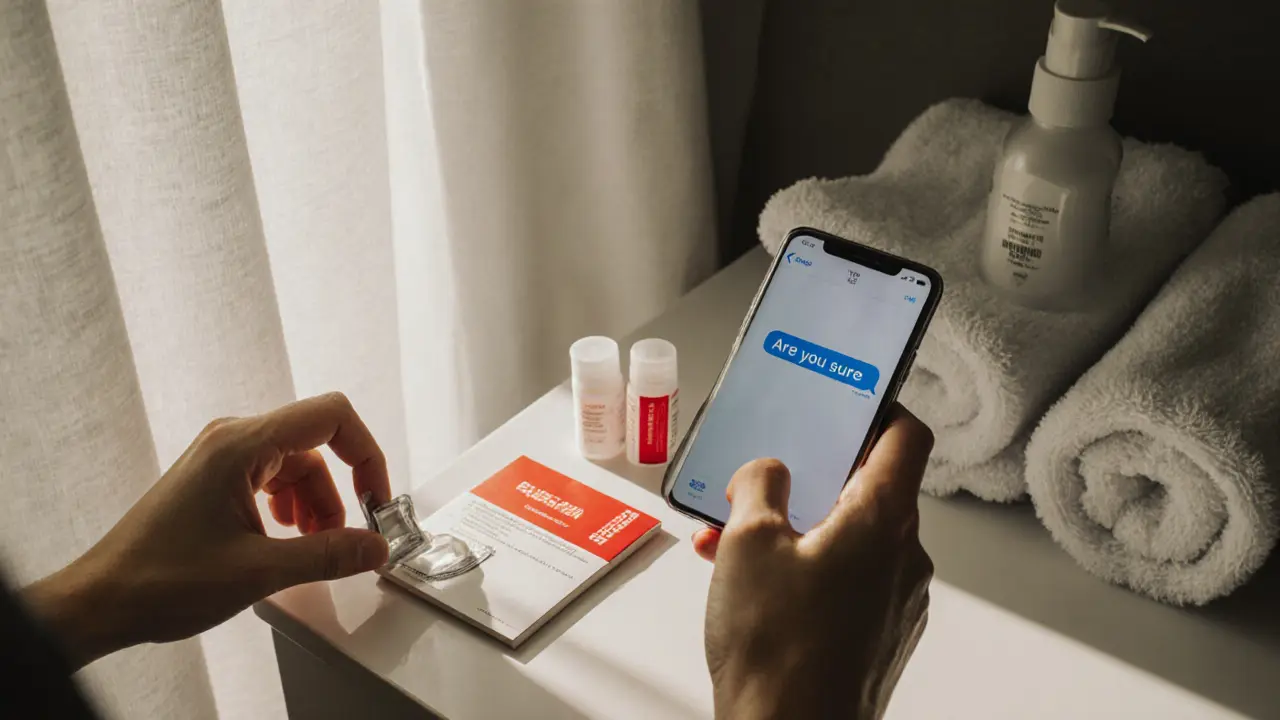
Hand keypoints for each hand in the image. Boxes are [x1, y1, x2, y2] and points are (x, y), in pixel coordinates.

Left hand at [22, 393, 391, 668]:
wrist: (101, 601)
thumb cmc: (161, 580)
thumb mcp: (258, 571)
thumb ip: (328, 555)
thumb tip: (375, 547)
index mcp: (241, 445)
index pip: (330, 416)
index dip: (366, 453)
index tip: (377, 499)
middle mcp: (232, 439)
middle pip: (316, 447)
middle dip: (340, 493)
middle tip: (349, 539)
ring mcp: (221, 457)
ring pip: (297, 467)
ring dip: (316, 507)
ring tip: (312, 549)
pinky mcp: (215, 478)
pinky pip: (273, 479)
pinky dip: (291, 509)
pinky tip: (285, 541)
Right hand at [696, 404, 933, 719]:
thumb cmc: (778, 649)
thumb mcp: (747, 543)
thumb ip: (759, 487)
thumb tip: (768, 473)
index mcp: (881, 520)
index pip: (907, 438)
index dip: (881, 409)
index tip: (850, 402)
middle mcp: (903, 558)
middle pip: (871, 491)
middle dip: (811, 482)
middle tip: (766, 480)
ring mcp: (896, 603)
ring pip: (852, 542)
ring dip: (798, 531)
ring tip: (733, 543)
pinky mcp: (880, 639)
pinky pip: (848, 584)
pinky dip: (807, 572)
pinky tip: (753, 587)